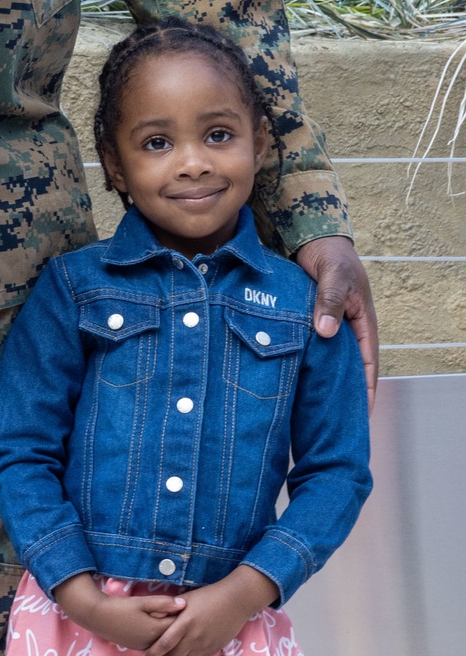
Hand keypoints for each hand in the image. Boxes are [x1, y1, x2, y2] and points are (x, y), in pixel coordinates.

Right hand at [53, 574, 183, 650]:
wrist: (97, 617)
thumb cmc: (120, 607)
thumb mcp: (142, 602)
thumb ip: (163, 603)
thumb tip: (184, 603)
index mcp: (155, 631)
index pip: (178, 627)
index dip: (186, 617)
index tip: (192, 607)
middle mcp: (152, 642)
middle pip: (172, 636)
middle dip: (180, 626)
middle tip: (187, 612)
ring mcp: (144, 646)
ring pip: (163, 640)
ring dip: (169, 630)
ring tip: (174, 617)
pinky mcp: (137, 645)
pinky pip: (154, 642)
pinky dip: (159, 634)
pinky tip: (159, 624)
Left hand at [144, 565, 276, 655]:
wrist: (235, 601)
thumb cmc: (209, 595)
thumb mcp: (187, 599)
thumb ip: (172, 610)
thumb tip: (156, 617)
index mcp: (186, 622)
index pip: (165, 643)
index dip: (154, 651)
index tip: (146, 654)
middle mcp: (195, 636)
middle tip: (158, 653)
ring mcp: (205, 644)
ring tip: (171, 652)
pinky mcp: (213, 648)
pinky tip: (186, 649)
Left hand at [295, 234, 378, 411]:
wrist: (311, 235)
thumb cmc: (331, 255)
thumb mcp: (335, 276)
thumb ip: (331, 301)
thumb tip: (327, 332)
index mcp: (363, 323)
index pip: (368, 364)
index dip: (365, 391)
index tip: (360, 416)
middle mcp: (346, 328)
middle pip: (346, 366)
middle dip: (341, 392)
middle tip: (330, 420)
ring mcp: (326, 325)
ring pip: (324, 358)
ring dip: (318, 377)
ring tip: (307, 406)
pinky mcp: (306, 320)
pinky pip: (306, 345)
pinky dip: (300, 359)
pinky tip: (287, 374)